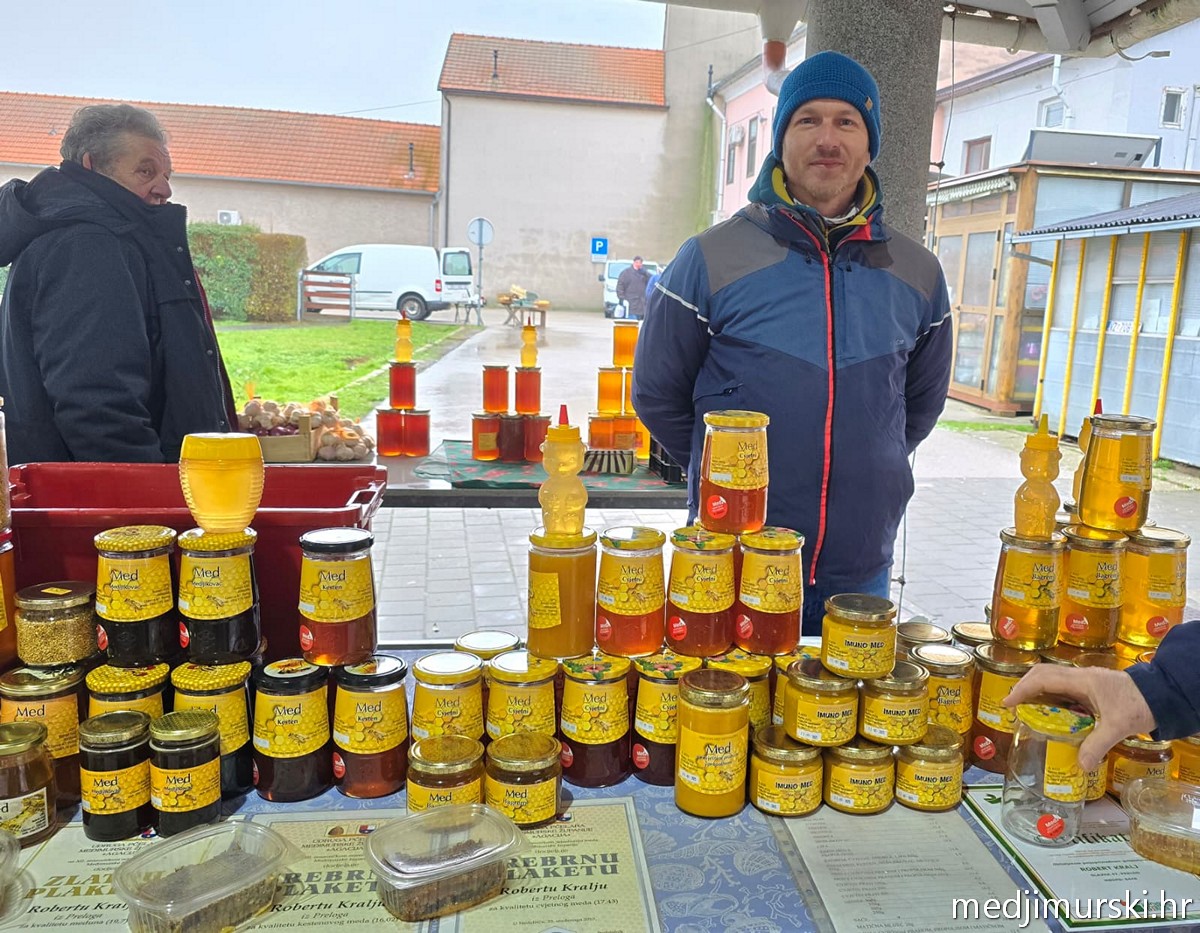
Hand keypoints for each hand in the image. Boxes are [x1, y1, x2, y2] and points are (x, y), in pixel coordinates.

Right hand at [1003, 664, 1156, 770]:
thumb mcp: (1118, 727)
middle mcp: (1080, 677)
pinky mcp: (1091, 688)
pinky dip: (1050, 695)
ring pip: (1051, 678)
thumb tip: (1080, 765)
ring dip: (1036, 690)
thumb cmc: (1139, 705)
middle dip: (1024, 687)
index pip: (1043, 679)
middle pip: (1042, 674)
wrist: (1162, 695)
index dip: (1022, 689)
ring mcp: (1085, 681)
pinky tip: (1050, 711)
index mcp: (1082, 681)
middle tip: (1012, 704)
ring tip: (1025, 707)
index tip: (1008, 702)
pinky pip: (1063, 687)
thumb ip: (1097, 745)